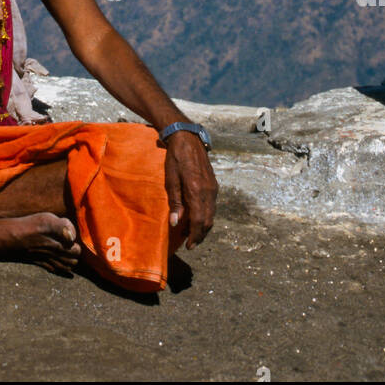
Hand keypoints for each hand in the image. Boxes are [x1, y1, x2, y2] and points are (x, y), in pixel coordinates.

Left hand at [163, 129, 217, 249]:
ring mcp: (213, 187)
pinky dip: (205, 215)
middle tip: (190, 244)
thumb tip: (176, 223)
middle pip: (208, 220)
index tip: (189, 246)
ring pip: (212, 214)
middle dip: (200, 235)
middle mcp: (209, 191)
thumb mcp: (170, 179)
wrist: (187, 138)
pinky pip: (212, 205)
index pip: (199, 220)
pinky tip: (196, 216)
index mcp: (196, 190)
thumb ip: (175, 202)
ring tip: (191, 232)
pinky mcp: (214, 184)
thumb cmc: (175, 158)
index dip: (195, 236)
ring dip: (203, 226)